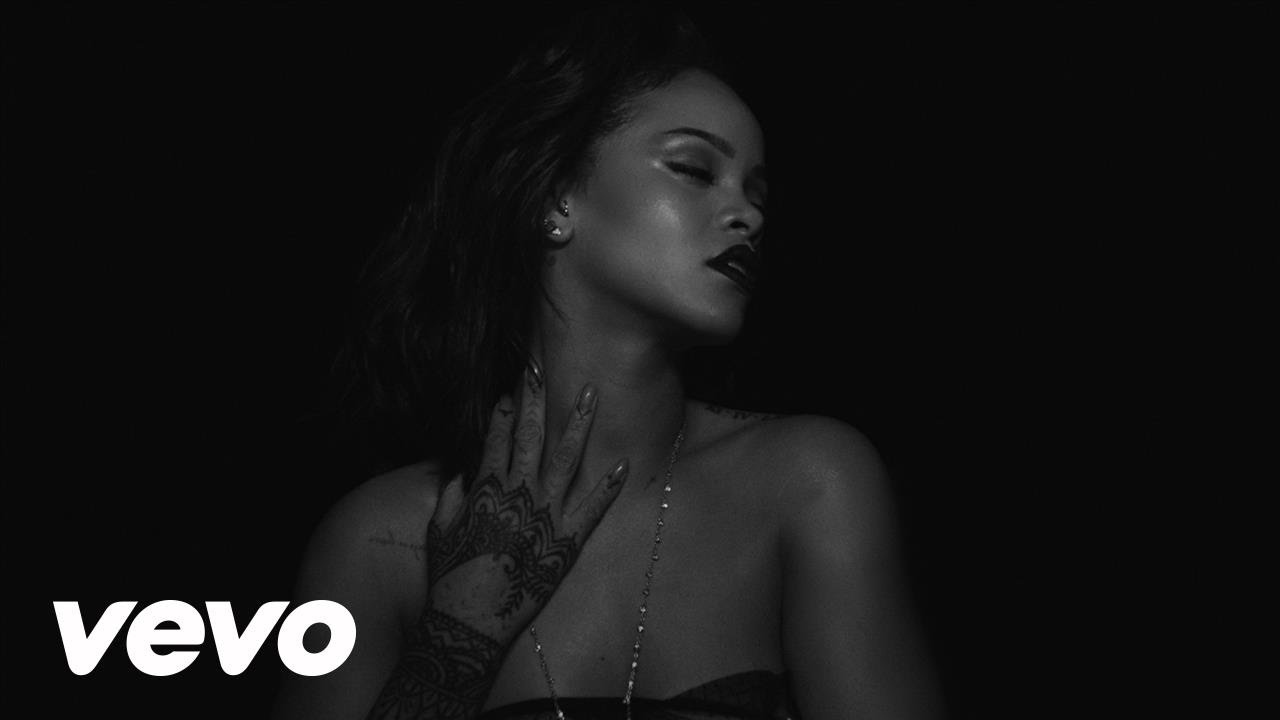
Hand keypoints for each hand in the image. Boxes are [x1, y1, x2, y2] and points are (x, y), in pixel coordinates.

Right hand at [424, 363, 627, 644]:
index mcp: (486, 488)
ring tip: (592, 393)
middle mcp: (518, 493)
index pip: (496, 436)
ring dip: (579, 422)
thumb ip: (451, 496)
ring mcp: (546, 514)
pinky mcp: (567, 540)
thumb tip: (461, 472)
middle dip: (535, 398)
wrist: (469, 620)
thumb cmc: (450, 577)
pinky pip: (594, 508)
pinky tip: (624, 463)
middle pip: (530, 434)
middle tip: (541, 367)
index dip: (504, 409)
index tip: (511, 387)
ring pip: (566, 458)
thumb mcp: (440, 530)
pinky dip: (610, 486)